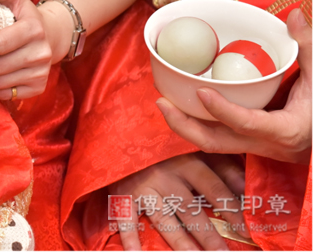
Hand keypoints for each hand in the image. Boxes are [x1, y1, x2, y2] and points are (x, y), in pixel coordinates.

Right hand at [109, 153, 247, 250]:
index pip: (213, 189)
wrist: (123, 131)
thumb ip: (222, 166)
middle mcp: (166, 176)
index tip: (246, 230)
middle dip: (208, 237)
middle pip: (190, 211)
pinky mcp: (123, 194)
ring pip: (164, 220)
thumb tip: (248, 188)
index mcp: (186, 161)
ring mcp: (143, 187)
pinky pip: (126, 219)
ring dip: (180, 243)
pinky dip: (130, 238)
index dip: (231, 210)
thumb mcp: (195, 148)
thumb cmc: (165, 144)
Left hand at [157, 8, 311, 163]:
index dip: (222, 110)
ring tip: (164, 102)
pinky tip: (182, 105)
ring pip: (211, 144)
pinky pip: (216, 138)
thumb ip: (307, 45)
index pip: (247, 124)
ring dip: (184, 125)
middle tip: (162, 102)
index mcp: (286, 130)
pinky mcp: (248, 145)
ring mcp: (254, 148)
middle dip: (183, 125)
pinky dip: (197, 123)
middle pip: (215, 143)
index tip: (200, 91)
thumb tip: (294, 13)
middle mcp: (265, 145)